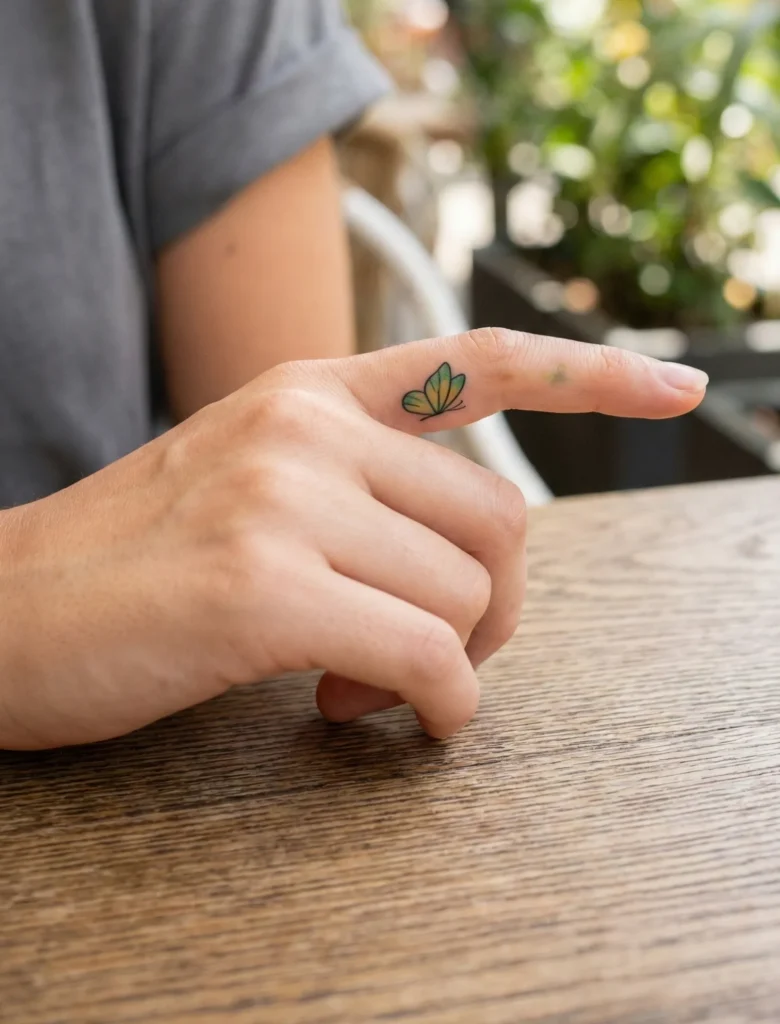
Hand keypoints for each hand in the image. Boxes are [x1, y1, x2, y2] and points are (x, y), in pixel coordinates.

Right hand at [0, 329, 707, 748]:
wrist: (0, 613)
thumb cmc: (136, 565)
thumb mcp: (253, 484)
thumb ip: (361, 489)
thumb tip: (471, 554)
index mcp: (310, 392)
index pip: (479, 361)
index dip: (590, 374)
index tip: (675, 387)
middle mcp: (306, 426)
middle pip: (501, 519)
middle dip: (492, 606)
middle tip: (433, 655)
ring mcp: (283, 498)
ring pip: (466, 593)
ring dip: (447, 664)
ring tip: (362, 685)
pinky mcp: (263, 586)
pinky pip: (427, 654)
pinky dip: (439, 705)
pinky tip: (387, 716)